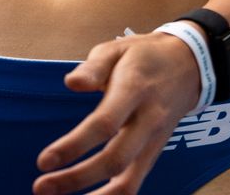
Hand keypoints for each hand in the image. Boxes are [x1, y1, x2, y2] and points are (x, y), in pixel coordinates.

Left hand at [33, 32, 200, 194]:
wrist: (188, 66)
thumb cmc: (144, 56)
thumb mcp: (118, 48)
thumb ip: (93, 67)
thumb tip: (71, 83)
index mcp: (134, 90)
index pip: (104, 124)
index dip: (73, 146)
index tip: (43, 161)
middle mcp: (148, 120)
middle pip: (115, 159)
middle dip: (77, 178)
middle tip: (41, 187)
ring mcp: (155, 141)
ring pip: (129, 181)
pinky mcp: (155, 153)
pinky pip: (135, 182)